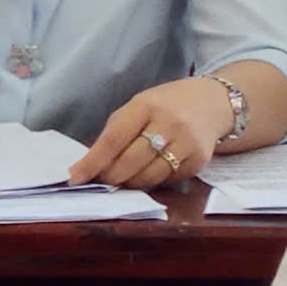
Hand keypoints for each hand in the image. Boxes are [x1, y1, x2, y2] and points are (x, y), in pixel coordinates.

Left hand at [67, 76, 236, 187]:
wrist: (211, 102)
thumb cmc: (166, 104)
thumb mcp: (139, 106)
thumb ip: (116, 131)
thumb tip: (91, 164)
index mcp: (146, 105)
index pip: (114, 138)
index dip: (93, 161)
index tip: (75, 176)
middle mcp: (169, 123)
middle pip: (131, 162)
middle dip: (111, 176)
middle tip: (101, 180)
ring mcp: (187, 143)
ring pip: (149, 177)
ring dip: (130, 183)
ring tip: (124, 177)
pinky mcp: (199, 161)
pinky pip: (167, 181)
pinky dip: (153, 181)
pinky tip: (150, 171)